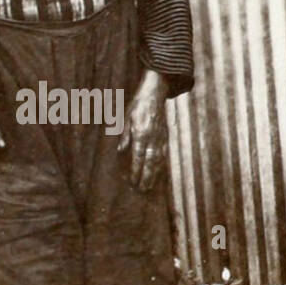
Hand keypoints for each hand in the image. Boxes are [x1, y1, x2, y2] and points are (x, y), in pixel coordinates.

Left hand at [118, 70, 168, 190]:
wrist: (155, 94)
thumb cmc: (138, 105)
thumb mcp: (126, 118)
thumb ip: (124, 135)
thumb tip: (120, 151)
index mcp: (141, 133)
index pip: (138, 156)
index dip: (136, 170)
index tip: (133, 181)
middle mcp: (152, 138)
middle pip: (150, 163)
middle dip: (146, 178)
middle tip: (142, 190)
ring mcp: (160, 138)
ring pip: (158, 161)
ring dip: (154, 175)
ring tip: (150, 187)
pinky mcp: (165, 137)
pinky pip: (163, 155)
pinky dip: (161, 166)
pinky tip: (158, 173)